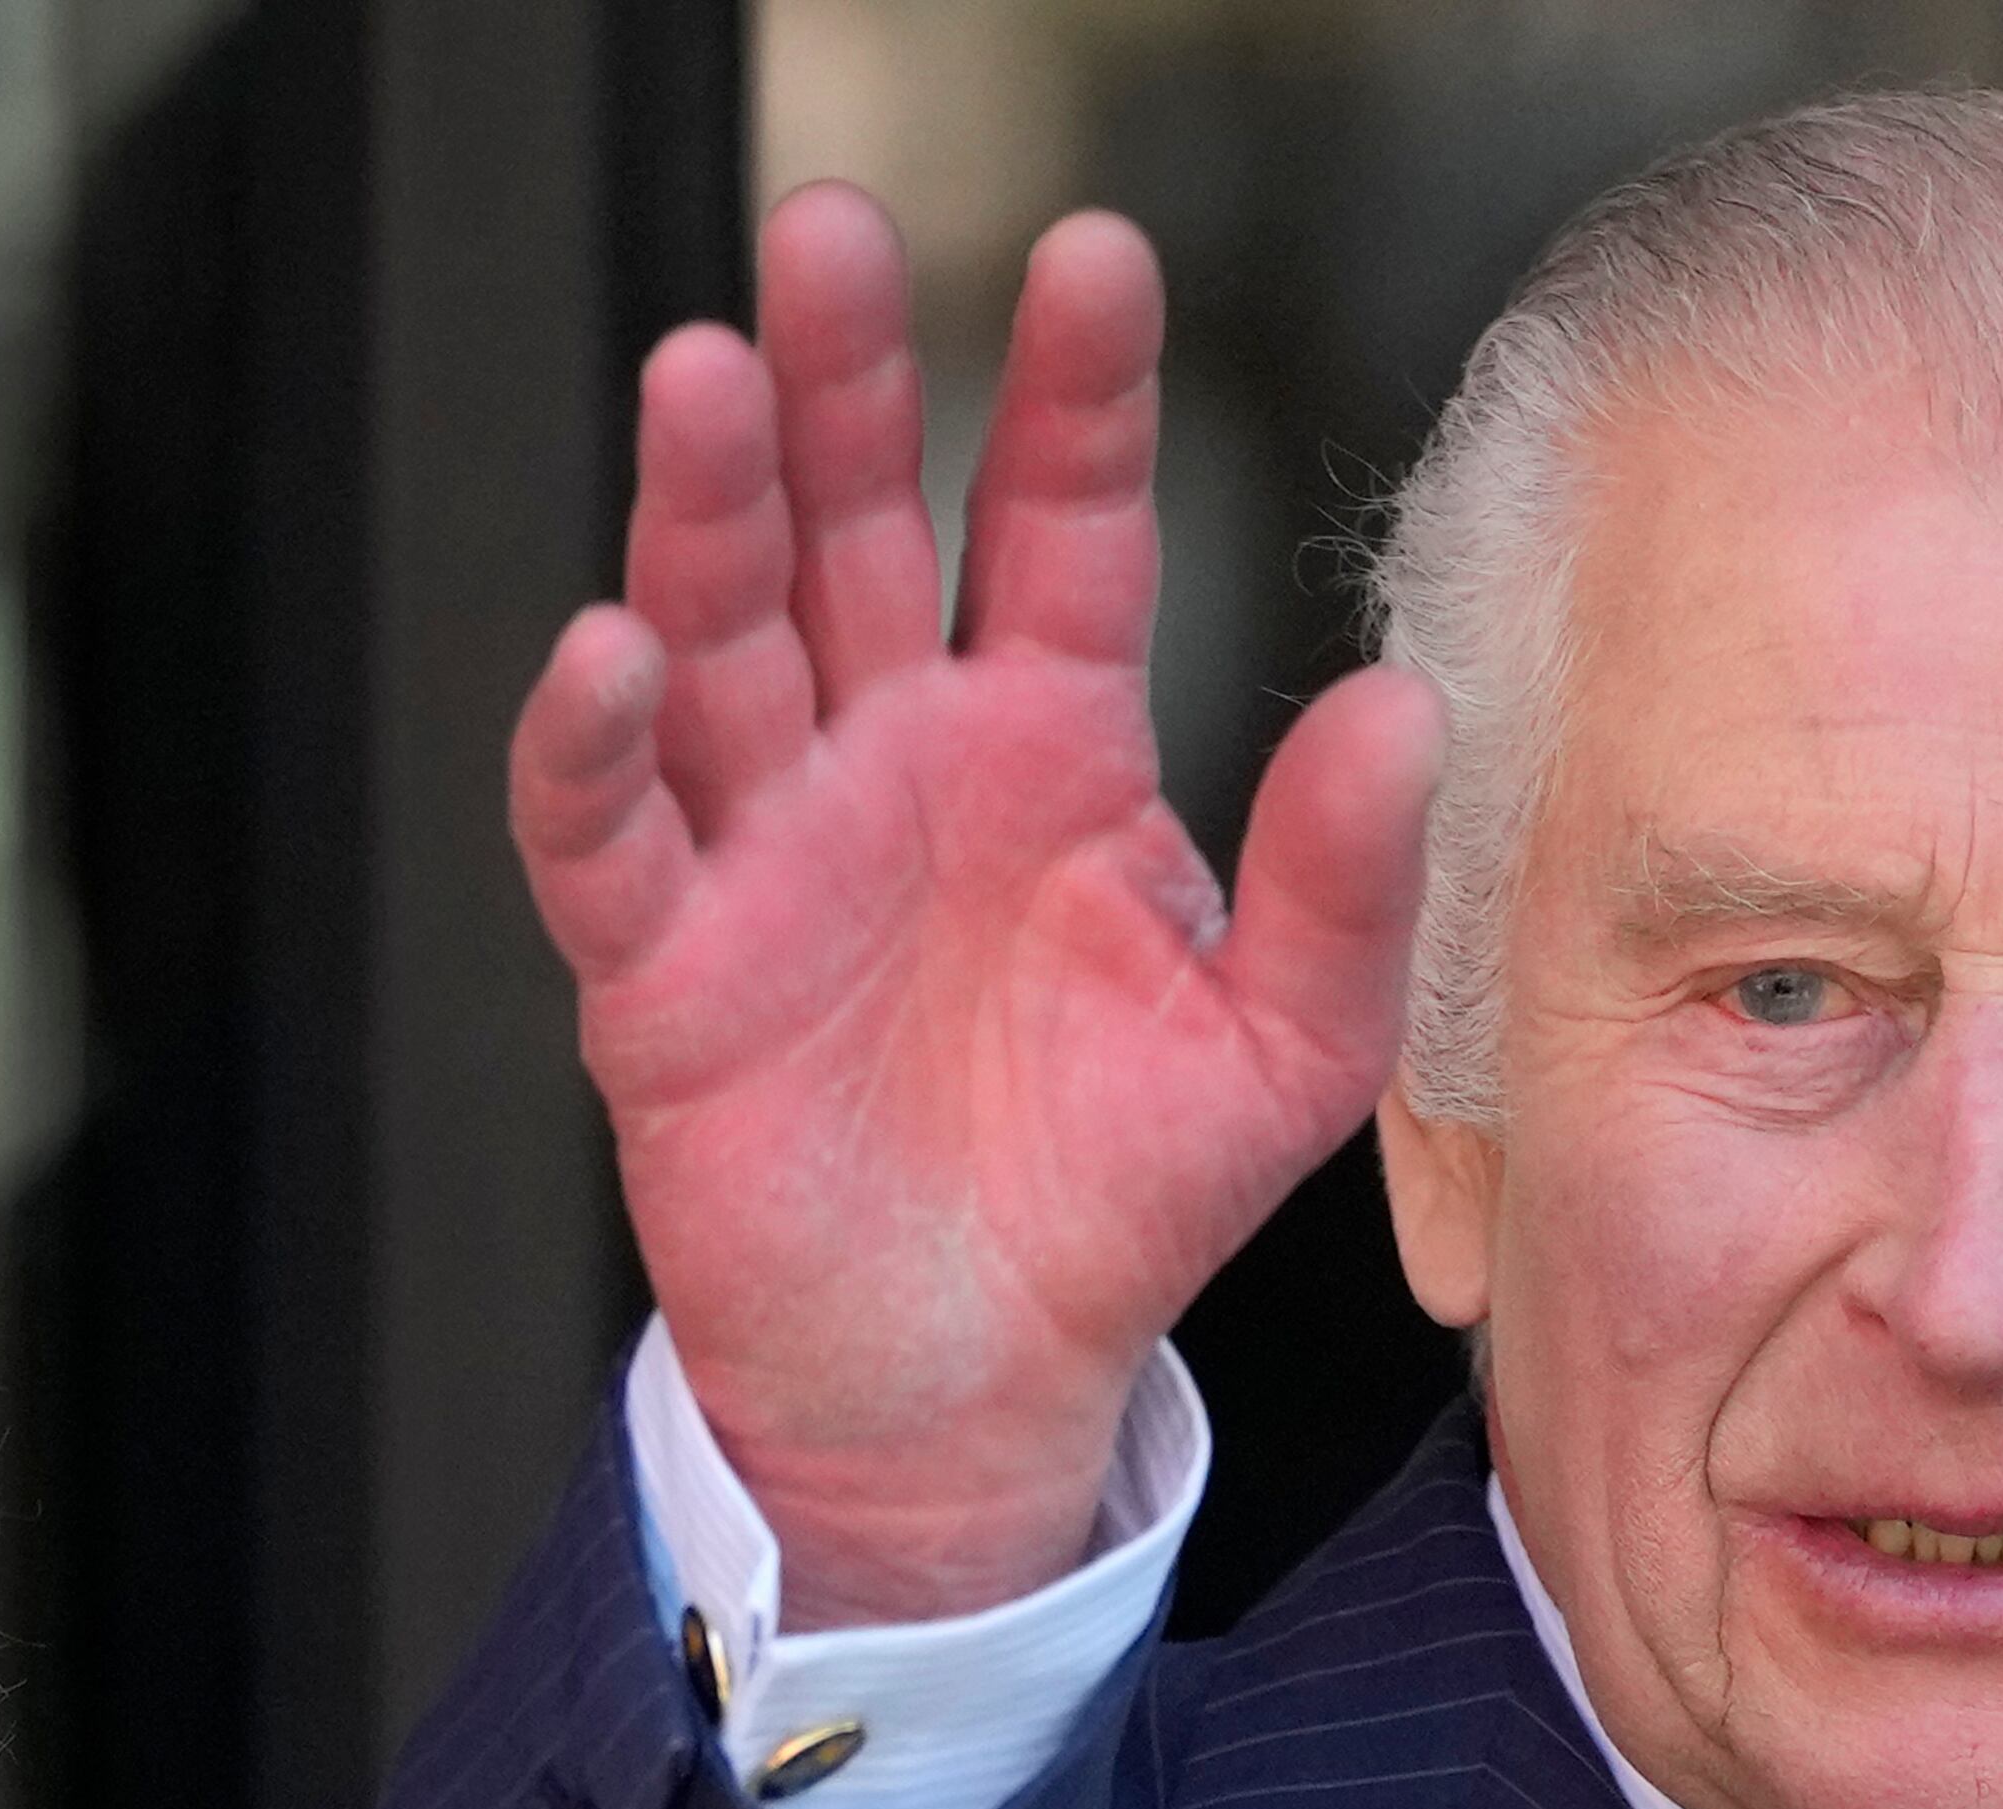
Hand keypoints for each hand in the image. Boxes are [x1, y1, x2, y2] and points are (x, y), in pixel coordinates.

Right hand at [508, 186, 1440, 1626]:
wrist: (983, 1376)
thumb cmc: (1126, 1188)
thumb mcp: (1286, 1046)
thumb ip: (1345, 884)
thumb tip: (1406, 708)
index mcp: (1053, 737)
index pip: (1059, 522)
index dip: (1072, 395)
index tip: (1097, 256)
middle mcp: (898, 752)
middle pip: (857, 526)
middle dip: (847, 382)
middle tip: (837, 238)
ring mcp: (771, 844)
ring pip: (722, 636)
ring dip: (708, 511)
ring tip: (712, 377)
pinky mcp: (665, 966)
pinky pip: (612, 834)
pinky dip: (596, 745)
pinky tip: (609, 652)